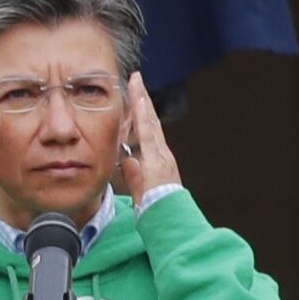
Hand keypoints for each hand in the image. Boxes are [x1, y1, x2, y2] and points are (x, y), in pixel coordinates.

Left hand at [115, 79, 180, 201]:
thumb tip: (127, 161)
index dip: (141, 114)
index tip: (135, 98)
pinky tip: (139, 98)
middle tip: (136, 79)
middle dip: (142, 99)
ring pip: (150, 121)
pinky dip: (144, 114)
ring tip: (135, 81)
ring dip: (142, 100)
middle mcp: (162, 153)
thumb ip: (134, 176)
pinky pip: (148, 131)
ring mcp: (160, 153)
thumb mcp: (142, 191)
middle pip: (150, 121)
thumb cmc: (158, 210)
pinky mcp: (157, 156)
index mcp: (158, 161)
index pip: (148, 132)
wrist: (171, 220)